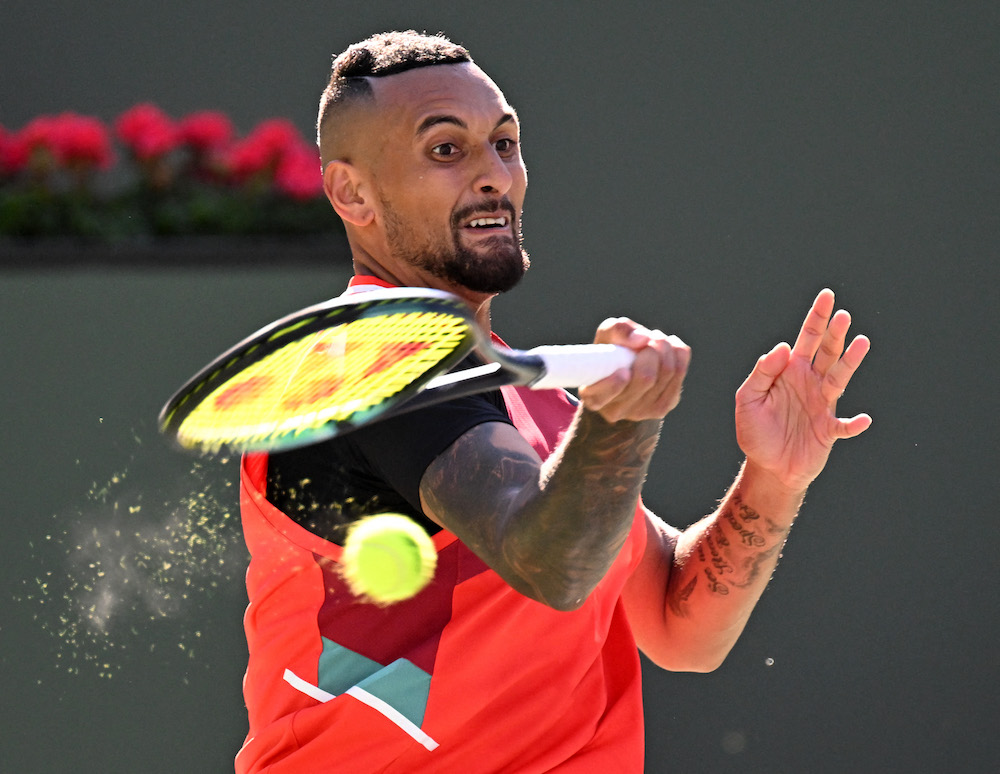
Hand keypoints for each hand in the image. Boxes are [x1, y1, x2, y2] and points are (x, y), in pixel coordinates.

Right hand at [578, 318, 690, 423]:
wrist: (625, 370)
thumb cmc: (611, 350)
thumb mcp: (607, 334)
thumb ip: (619, 330)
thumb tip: (643, 339)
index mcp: (592, 396)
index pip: (601, 398)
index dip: (614, 384)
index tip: (623, 370)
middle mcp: (614, 410)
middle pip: (645, 378)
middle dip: (652, 350)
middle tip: (650, 338)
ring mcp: (639, 412)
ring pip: (667, 373)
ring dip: (666, 348)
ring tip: (656, 340)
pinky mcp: (660, 408)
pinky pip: (679, 374)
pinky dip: (678, 354)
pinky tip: (670, 348)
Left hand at [735, 289, 870, 491]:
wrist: (767, 467)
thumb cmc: (756, 432)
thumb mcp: (747, 399)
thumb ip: (761, 372)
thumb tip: (782, 348)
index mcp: (790, 372)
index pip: (806, 339)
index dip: (817, 317)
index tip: (827, 296)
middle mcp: (810, 383)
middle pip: (828, 352)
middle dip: (835, 333)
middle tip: (843, 315)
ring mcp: (822, 405)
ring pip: (840, 379)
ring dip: (850, 363)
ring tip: (861, 343)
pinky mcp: (828, 431)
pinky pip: (844, 426)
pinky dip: (854, 423)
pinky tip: (862, 419)